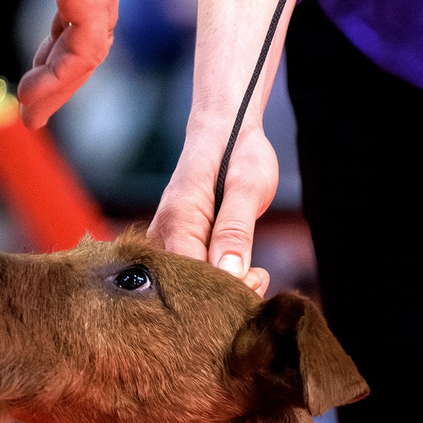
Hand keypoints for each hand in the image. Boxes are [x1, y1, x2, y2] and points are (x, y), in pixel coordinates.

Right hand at [0, 0, 120, 128]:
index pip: (80, 22)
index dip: (55, 55)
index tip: (32, 83)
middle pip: (89, 43)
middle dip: (61, 82)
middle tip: (34, 114)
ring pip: (91, 50)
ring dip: (60, 88)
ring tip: (32, 115)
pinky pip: (87, 46)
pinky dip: (63, 75)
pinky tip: (35, 96)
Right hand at [147, 118, 278, 296]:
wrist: (222, 129)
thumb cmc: (236, 151)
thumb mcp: (246, 187)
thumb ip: (235, 230)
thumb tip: (230, 272)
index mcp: (177, 220)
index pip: (191, 277)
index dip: (223, 290)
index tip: (255, 284)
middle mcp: (162, 234)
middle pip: (187, 286)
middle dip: (226, 292)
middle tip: (260, 277)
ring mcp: (166, 240)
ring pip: (190, 284)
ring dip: (226, 288)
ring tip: (257, 272)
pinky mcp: (176, 244)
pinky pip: (194, 274)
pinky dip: (222, 280)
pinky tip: (246, 271)